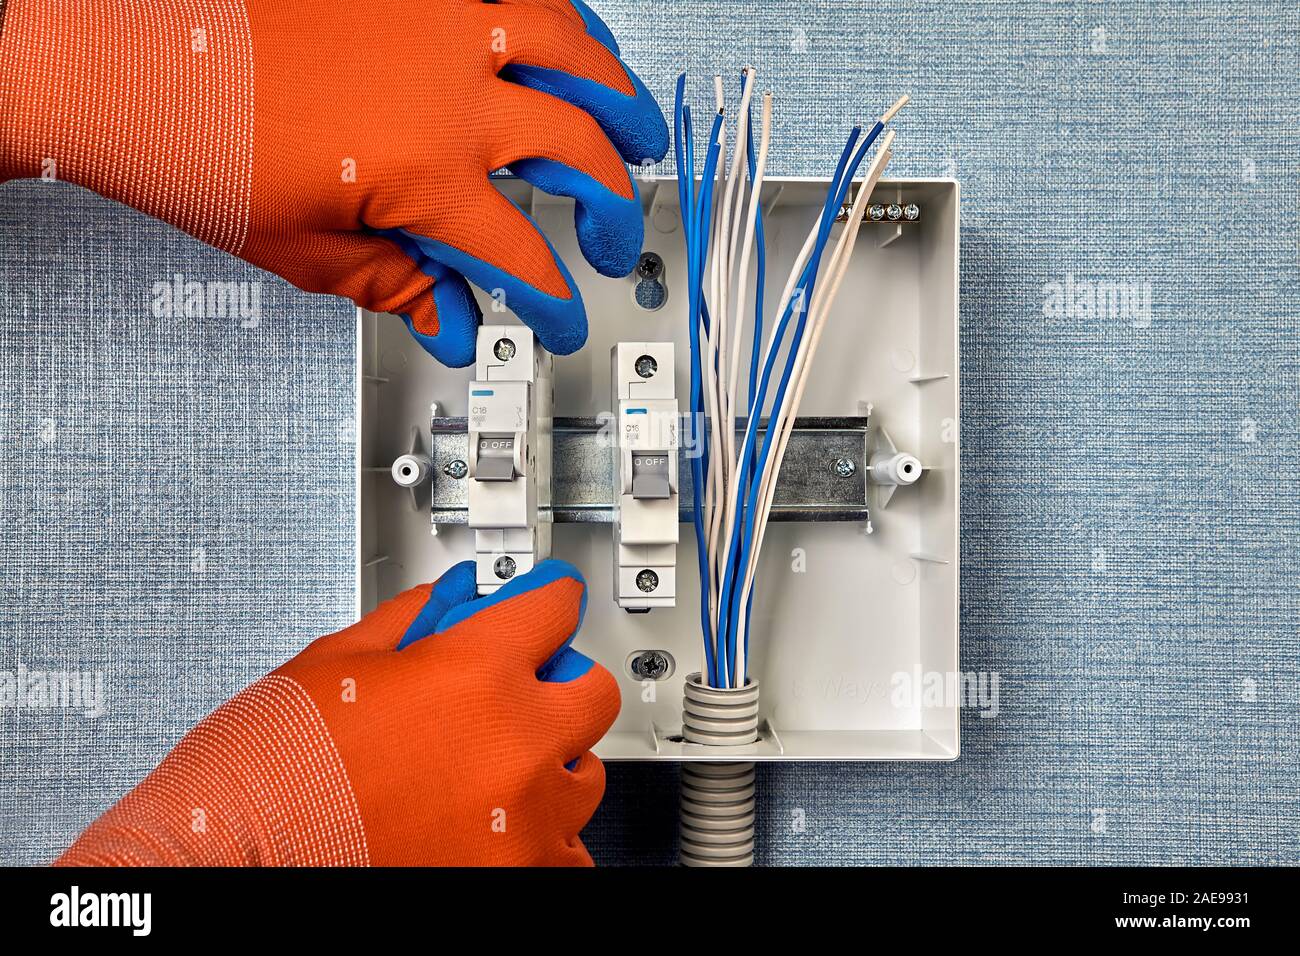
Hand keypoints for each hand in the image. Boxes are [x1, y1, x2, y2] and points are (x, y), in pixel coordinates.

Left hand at [0, 0, 667, 365]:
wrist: (122, 49)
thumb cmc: (194, 140)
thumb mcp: (305, 249)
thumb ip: (401, 286)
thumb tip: (455, 323)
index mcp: (425, 174)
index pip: (522, 255)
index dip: (553, 301)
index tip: (558, 318)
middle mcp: (451, 91)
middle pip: (578, 153)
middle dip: (612, 205)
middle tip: (613, 233)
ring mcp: (442, 20)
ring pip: (574, 52)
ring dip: (620, 99)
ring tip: (641, 128)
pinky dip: (563, 21)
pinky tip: (572, 41)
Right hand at [57, 560, 619, 865]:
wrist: (225, 862)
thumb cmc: (268, 772)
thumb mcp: (334, 661)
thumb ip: (411, 620)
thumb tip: (451, 599)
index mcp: (475, 673)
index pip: (556, 607)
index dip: (543, 599)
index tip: (544, 603)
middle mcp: (516, 745)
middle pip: (593, 689)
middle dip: (556, 682)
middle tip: (515, 690)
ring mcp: (524, 822)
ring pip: (583, 775)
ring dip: (548, 762)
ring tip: (484, 769)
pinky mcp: (518, 880)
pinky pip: (566, 850)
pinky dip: (536, 835)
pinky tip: (486, 824)